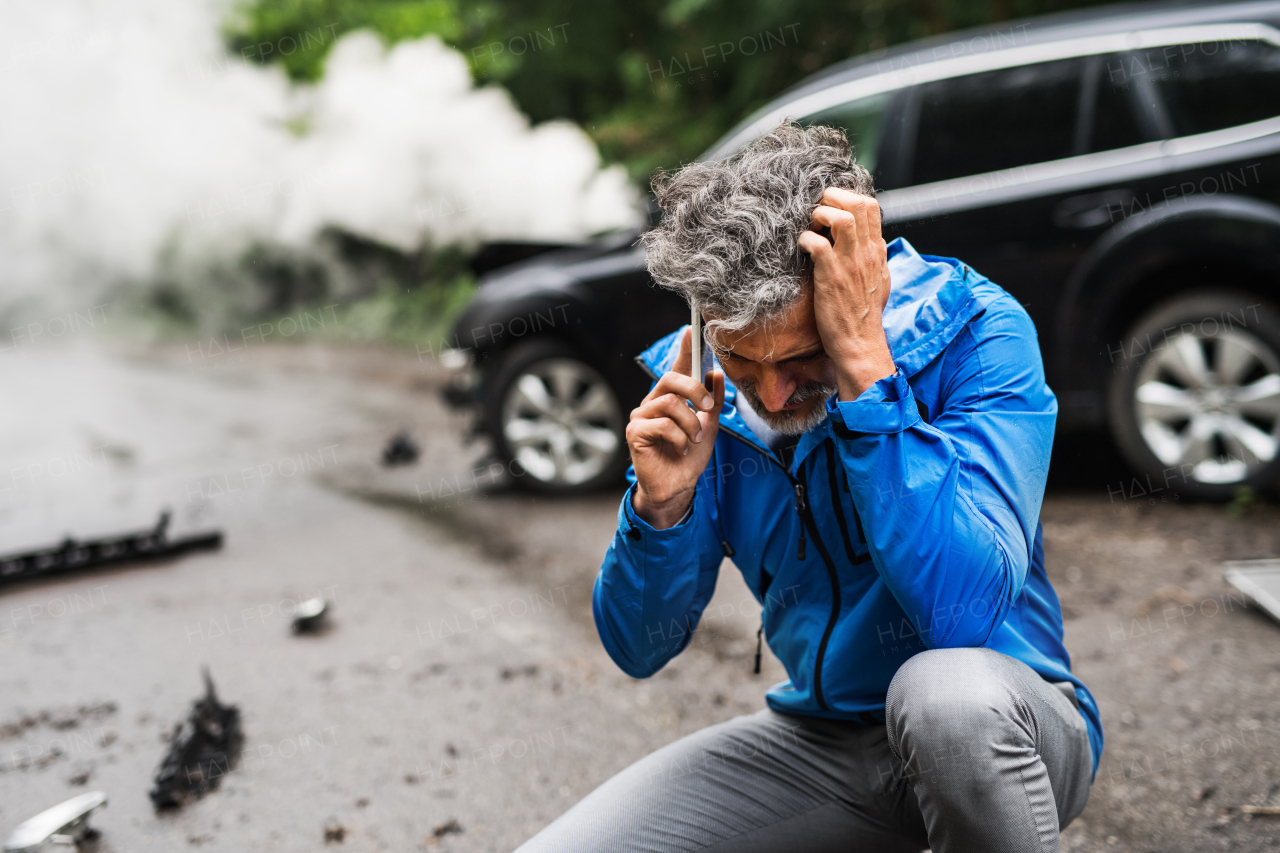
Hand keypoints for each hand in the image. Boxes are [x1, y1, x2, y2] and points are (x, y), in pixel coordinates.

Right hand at [628, 326, 725, 529]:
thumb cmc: (689, 457)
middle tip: (707, 407)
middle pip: (671, 379)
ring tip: (693, 439)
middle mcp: (652, 402)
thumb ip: (712, 401)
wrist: (677, 487)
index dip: (684, 349)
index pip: (677, 368)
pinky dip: (678, 437)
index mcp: (670, 398)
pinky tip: (679, 448)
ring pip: (670, 403)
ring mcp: (641, 416)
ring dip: (690, 423)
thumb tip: (716, 374)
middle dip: (694, 390)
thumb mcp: (709, 426)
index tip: (691, 328)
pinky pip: (662, 424)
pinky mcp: (635, 433)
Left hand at [797, 188, 896, 400]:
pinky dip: (805, 239)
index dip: (847, 197)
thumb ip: (873, 257)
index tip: (830, 208)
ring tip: (811, 228)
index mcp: (877, 251)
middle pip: (858, 202)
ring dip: (820, 215)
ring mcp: (850, 263)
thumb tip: (869, 241)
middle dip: (832, 197)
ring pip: (840, 217)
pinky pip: (817, 244)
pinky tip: (802, 249)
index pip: (871, 206)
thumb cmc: (864, 315)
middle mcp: (866, 252)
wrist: (859, 344)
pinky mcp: (831, 277)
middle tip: (816, 212)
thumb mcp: (878, 280)